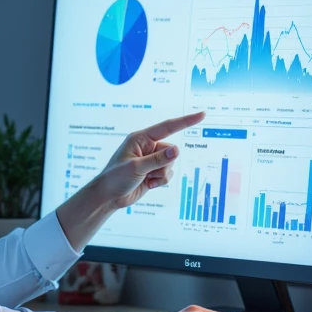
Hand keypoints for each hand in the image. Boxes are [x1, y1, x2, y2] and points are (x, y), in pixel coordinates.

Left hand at [56, 111, 204, 250]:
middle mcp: (147, 146)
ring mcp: (151, 159)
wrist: (109, 197)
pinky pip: (167, 174)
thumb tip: (176, 151)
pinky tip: (147, 184)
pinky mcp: (153, 171)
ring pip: (171, 164)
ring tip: (145, 179)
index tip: (202, 115)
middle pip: (171, 151)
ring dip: (161, 175)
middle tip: (147, 173)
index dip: (186, 121)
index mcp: (140, 138)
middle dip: (163, 165)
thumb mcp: (136, 168)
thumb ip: (157, 160)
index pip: (167, 127)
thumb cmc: (115, 178)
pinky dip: (160, 181)